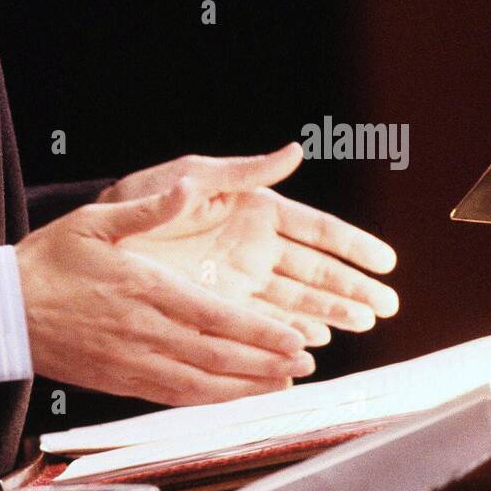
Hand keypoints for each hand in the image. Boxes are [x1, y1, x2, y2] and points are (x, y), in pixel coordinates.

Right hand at [15, 183, 314, 407]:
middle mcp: (143, 330)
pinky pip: (175, 397)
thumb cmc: (48, 261)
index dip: (259, 331)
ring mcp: (132, 361)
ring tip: (283, 384)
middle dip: (266, 363)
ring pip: (201, 384)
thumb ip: (149, 210)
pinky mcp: (121, 381)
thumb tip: (187, 188)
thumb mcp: (95, 221)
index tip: (293, 337)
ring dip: (246, 387)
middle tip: (304, 364)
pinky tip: (232, 397)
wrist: (3, 311)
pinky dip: (211, 401)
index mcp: (143, 287)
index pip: (215, 316)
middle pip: (218, 356)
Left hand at [97, 143, 397, 345]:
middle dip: (353, 288)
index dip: (352, 246)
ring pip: (298, 299)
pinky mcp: (222, 304)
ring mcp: (241, 278)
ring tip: (365, 324)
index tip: (386, 262)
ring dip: (332, 313)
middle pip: (316, 270)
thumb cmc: (147, 193)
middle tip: (388, 306)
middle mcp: (255, 246)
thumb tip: (295, 150)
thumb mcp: (196, 176)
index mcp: (255, 210)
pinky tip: (316, 340)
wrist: (103, 234)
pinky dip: (292, 331)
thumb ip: (247, 172)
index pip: (316, 229)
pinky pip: (266, 321)